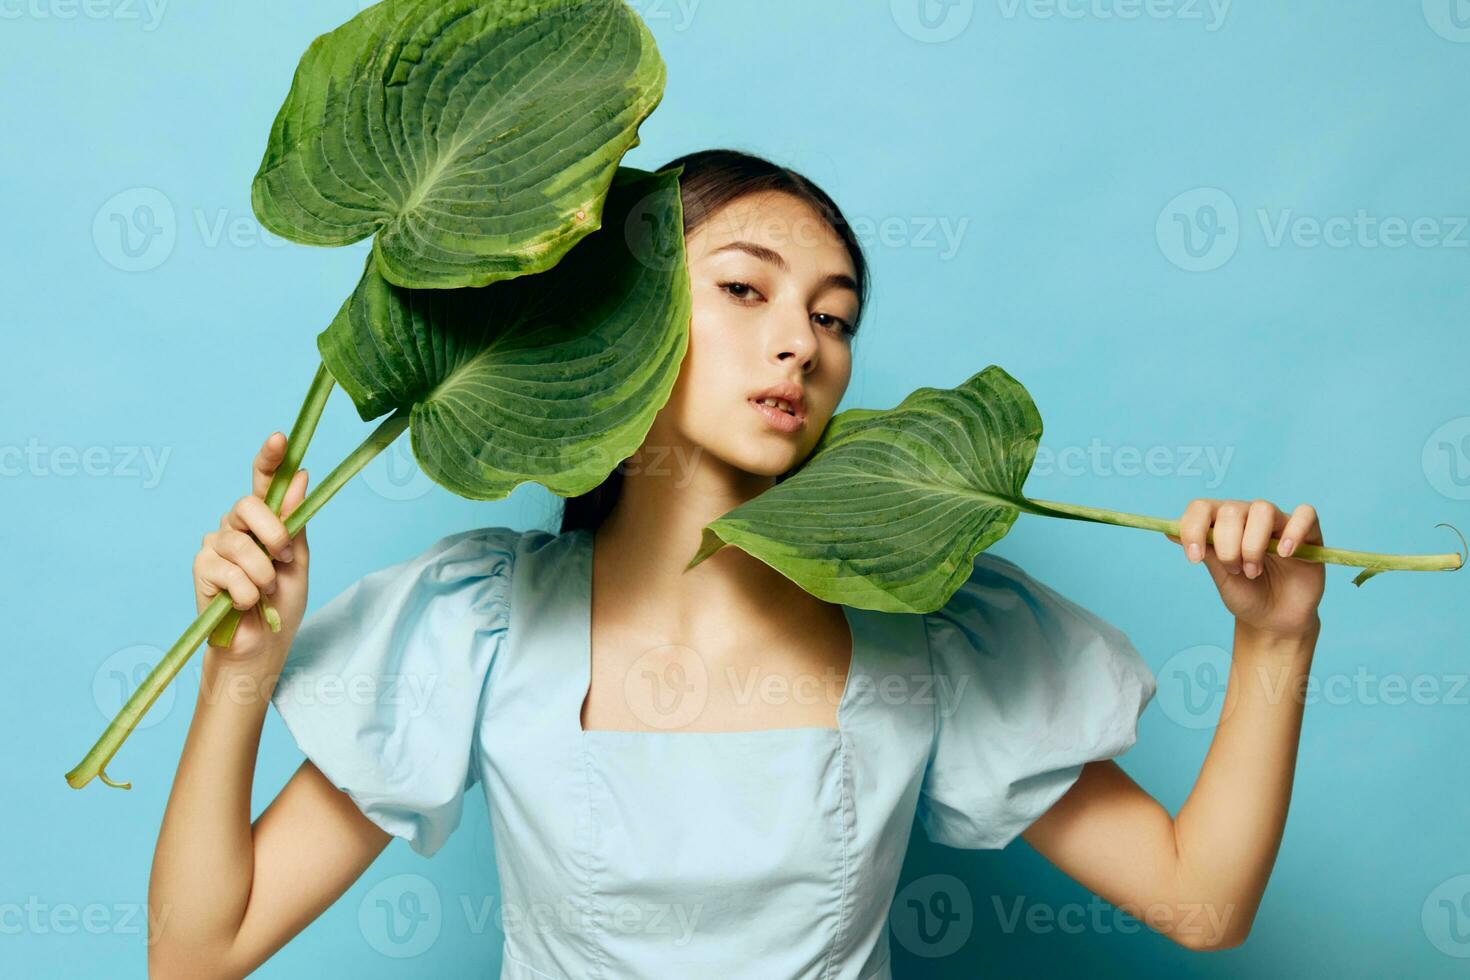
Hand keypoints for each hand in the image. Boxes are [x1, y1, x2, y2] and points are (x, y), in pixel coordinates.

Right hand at [193, 432, 310, 660]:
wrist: (262, 645)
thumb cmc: (280, 602)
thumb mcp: (297, 560)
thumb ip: (294, 520)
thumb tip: (301, 476)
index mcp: (264, 520)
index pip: (264, 481)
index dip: (270, 458)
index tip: (281, 438)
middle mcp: (236, 525)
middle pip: (248, 505)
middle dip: (272, 534)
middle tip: (283, 559)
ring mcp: (215, 544)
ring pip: (240, 544)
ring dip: (262, 574)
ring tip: (264, 592)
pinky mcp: (201, 568)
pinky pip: (228, 572)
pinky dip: (245, 593)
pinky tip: (244, 604)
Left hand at [1166, 498, 1323, 637]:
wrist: (1274, 620)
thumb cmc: (1246, 595)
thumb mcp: (1220, 576)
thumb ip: (1204, 551)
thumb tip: (1168, 530)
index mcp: (1222, 523)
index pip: (1201, 507)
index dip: (1193, 528)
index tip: (1194, 557)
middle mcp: (1248, 517)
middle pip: (1232, 510)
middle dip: (1228, 546)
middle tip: (1235, 571)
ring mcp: (1279, 523)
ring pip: (1263, 510)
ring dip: (1253, 544)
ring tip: (1253, 570)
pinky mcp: (1308, 533)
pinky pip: (1304, 515)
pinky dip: (1292, 532)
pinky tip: (1285, 553)